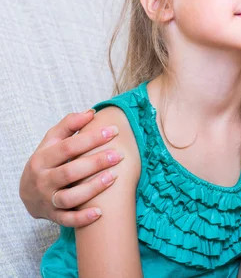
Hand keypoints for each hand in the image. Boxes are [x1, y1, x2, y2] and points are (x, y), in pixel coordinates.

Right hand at [19, 110, 123, 226]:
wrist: (27, 191)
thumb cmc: (47, 160)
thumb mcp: (52, 141)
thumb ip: (69, 125)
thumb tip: (90, 113)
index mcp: (42, 158)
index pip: (68, 147)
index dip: (91, 139)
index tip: (113, 131)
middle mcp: (43, 180)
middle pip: (70, 172)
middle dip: (96, 163)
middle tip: (119, 155)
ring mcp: (47, 200)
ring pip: (69, 198)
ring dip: (92, 189)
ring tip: (114, 177)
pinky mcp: (53, 216)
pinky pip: (67, 220)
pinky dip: (82, 218)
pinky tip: (100, 213)